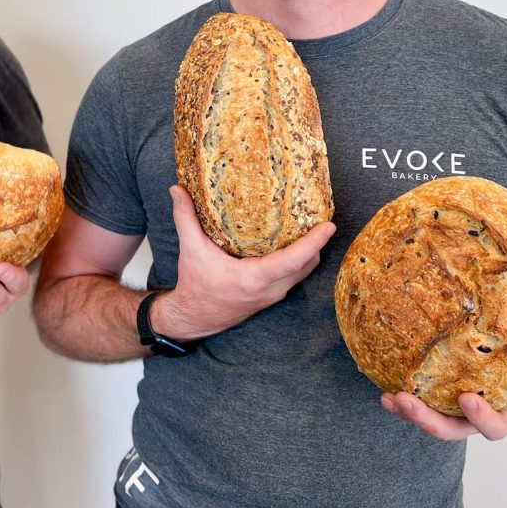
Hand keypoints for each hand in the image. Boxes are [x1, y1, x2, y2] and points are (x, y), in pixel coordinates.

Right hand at [154, 186, 334, 340]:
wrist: (194, 317)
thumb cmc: (196, 286)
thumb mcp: (190, 250)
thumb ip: (185, 218)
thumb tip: (178, 190)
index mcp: (254, 278)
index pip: (293, 260)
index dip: (314, 242)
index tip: (329, 226)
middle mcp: (270, 289)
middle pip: (306, 264)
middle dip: (318, 242)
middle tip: (322, 216)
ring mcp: (274, 294)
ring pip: (303, 271)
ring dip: (311, 252)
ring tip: (312, 226)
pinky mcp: (272, 295)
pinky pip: (296, 275)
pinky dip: (301, 260)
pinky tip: (296, 242)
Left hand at [380, 391, 506, 440]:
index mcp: (504, 411)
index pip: (495, 426)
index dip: (482, 417)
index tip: (467, 398)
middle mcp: (476, 416)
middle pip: (452, 429)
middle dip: (427, 419)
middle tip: (406, 400)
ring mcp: (453, 410)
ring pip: (429, 420)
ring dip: (406, 411)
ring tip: (389, 397)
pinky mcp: (436, 397)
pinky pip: (417, 404)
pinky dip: (400, 399)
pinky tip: (384, 387)